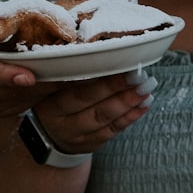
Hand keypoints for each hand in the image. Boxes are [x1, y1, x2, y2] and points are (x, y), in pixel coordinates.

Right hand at [31, 70, 156, 153]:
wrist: (47, 137)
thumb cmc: (54, 100)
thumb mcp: (49, 85)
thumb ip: (67, 71)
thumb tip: (100, 48)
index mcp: (48, 99)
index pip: (69, 86)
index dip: (91, 75)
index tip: (112, 59)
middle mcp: (59, 118)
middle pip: (88, 102)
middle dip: (114, 87)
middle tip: (137, 74)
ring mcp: (75, 133)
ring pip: (102, 118)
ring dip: (127, 102)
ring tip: (146, 87)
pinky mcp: (89, 143)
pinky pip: (112, 131)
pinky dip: (130, 117)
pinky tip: (144, 103)